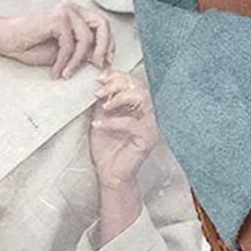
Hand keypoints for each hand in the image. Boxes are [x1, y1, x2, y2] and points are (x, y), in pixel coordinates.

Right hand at [0, 3, 113, 77]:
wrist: (8, 42)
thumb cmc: (34, 46)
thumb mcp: (67, 51)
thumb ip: (85, 51)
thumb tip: (103, 59)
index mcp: (78, 14)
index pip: (103, 24)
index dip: (108, 43)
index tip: (107, 61)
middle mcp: (74, 9)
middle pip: (102, 24)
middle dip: (104, 47)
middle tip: (99, 66)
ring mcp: (66, 12)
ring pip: (86, 38)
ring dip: (79, 60)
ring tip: (68, 74)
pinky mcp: (57, 19)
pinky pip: (69, 44)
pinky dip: (65, 60)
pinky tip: (57, 71)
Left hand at [90, 70, 158, 188]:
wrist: (110, 174)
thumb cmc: (107, 148)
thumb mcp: (102, 118)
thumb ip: (104, 102)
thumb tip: (99, 83)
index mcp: (139, 106)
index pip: (135, 82)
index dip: (119, 76)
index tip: (101, 77)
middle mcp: (149, 113)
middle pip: (141, 87)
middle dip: (119, 84)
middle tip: (99, 91)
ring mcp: (152, 124)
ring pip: (144, 100)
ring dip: (120, 98)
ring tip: (103, 105)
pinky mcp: (148, 138)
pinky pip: (133, 124)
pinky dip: (113, 122)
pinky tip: (98, 124)